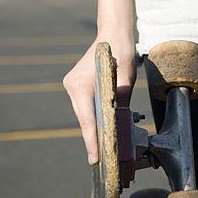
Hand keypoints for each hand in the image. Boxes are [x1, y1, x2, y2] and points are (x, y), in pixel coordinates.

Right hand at [63, 37, 136, 163]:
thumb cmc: (121, 54)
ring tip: (103, 151)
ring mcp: (72, 86)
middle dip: (93, 139)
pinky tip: (102, 131)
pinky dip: (93, 119)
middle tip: (101, 162)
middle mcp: (72, 86)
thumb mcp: (126, 82)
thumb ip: (120, 105)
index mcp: (81, 85)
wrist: (113, 35)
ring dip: (94, 129)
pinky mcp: (76, 86)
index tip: (94, 160)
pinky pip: (85, 108)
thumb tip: (119, 128)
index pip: (87, 120)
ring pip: (84, 115)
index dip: (92, 142)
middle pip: (84, 120)